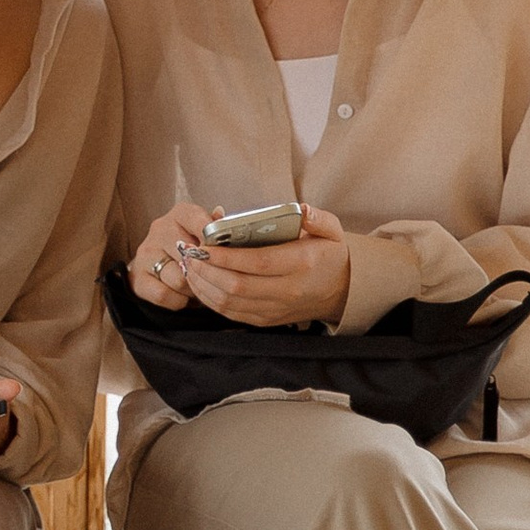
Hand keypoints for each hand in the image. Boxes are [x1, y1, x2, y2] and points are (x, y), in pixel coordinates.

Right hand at [125, 202, 215, 309]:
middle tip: (214, 276)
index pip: (195, 219)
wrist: (156, 267)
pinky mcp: (138, 278)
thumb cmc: (188, 250)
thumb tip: (219, 216)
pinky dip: (178, 300)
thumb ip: (217, 228)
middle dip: (206, 270)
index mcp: (179, 215)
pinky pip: (164, 294)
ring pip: (179, 278)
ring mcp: (146, 254)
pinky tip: (183, 295)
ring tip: (198, 286)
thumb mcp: (205, 235)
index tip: (224, 249)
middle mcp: (159, 231)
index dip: (211, 236)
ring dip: (193, 288)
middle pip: (190, 254)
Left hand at [183, 200, 351, 328]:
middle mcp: (288, 290)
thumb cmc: (329, 255)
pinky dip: (210, 299)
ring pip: (230, 302)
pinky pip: (231, 313)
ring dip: (203, 285)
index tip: (203, 244)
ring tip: (189, 264)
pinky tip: (199, 282)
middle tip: (188, 252)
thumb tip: (301, 210)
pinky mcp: (265, 319)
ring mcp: (275, 308)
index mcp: (302, 264)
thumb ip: (317, 218)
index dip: (227, 256)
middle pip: (238, 286)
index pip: (258, 262)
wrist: (341, 291)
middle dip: (207, 269)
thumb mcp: (333, 230)